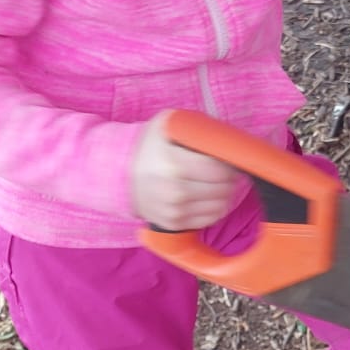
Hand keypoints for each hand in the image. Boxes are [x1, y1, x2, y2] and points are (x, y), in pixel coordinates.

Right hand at [131, 110, 243, 230]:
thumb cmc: (148, 147)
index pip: (219, 170)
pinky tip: (208, 196)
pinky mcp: (174, 224)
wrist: (119, 175)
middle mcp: (174, 192)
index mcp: (173, 165)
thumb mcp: (166, 125)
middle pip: (222, 189)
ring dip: (224, 194)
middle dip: (229, 179)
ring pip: (221, 205)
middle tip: (223, 171)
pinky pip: (210, 219)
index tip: (226, 160)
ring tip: (216, 183)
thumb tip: (223, 136)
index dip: (229, 164)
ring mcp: (174, 211)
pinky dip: (215, 207)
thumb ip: (195, 125)